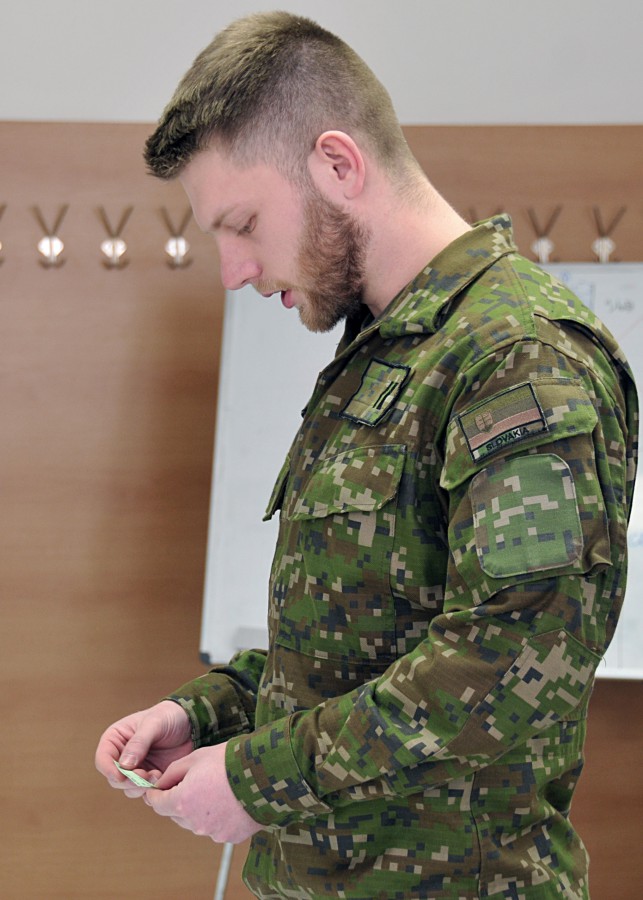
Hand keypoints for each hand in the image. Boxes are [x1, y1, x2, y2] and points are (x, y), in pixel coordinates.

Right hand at [95, 700, 191, 796]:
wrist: (190, 723)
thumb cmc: (168, 716)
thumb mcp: (154, 723)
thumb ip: (139, 743)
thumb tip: (124, 765)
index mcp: (116, 739)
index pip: (103, 759)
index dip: (109, 770)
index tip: (121, 776)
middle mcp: (122, 756)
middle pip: (114, 778)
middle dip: (129, 781)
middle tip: (145, 776)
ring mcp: (135, 768)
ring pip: (128, 788)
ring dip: (140, 786)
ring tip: (157, 775)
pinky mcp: (149, 777)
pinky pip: (143, 792)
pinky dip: (150, 791)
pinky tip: (162, 780)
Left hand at [145, 742, 262, 843]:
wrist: (265, 773)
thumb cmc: (230, 762)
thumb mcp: (196, 758)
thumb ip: (172, 772)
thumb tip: (160, 784)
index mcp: (182, 801)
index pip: (157, 804)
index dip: (156, 794)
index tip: (158, 787)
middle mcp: (194, 822)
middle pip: (175, 814)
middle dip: (178, 800)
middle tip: (192, 782)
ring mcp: (213, 832)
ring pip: (195, 822)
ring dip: (197, 809)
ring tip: (215, 789)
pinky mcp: (230, 836)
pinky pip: (215, 828)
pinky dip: (217, 817)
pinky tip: (229, 800)